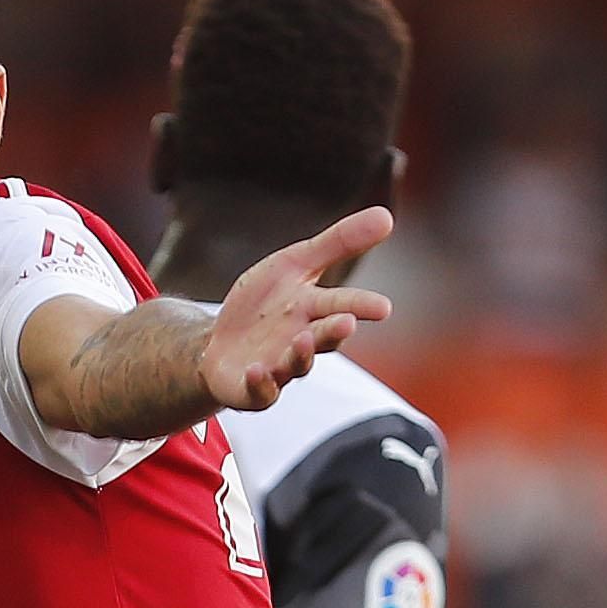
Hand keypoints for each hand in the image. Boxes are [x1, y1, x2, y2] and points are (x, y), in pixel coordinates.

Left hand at [197, 208, 393, 411]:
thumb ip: (338, 243)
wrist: (220, 344)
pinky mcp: (254, 390)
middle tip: (347, 322)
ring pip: (295, 365)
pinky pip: (259, 391)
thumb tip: (387, 216)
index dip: (360, 306)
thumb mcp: (295, 264)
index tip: (383, 307)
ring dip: (301, 355)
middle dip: (334, 330)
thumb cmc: (263, 305)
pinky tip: (257, 370)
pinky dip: (260, 382)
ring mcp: (279, 368)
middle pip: (323, 337)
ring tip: (302, 339)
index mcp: (314, 310)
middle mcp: (301, 341)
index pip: (342, 306)